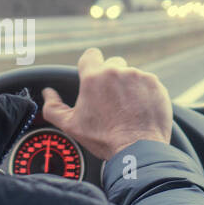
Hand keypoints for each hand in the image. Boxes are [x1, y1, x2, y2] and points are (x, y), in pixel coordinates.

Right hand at [41, 47, 172, 160]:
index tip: (94, 77)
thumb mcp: (71, 125)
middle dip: (111, 78)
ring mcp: (139, 77)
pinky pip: (148, 84)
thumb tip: (47, 94)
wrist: (138, 149)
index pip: (91, 55)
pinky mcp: (156, 85)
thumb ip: (53, 107)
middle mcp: (117, 71)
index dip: (91, 65)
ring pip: (131, 75)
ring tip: (127, 109)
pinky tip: (140, 110)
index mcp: (94, 77)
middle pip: (113, 64)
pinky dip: (144, 94)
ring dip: (129, 87)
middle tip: (111, 100)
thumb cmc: (103, 138)